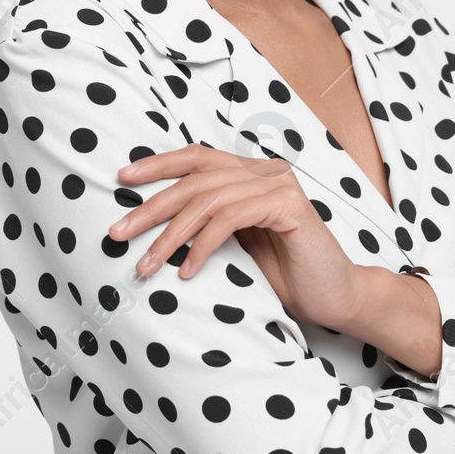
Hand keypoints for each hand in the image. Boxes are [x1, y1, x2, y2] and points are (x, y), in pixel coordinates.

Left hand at [108, 144, 361, 325]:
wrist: (336, 297)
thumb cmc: (286, 272)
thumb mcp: (237, 241)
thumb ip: (209, 221)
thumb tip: (155, 220)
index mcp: (251, 173)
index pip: (197, 157)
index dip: (158, 164)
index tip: (122, 178)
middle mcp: (265, 171)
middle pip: (195, 180)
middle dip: (151, 207)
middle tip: (118, 232)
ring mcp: (279, 185)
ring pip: (208, 200)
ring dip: (170, 235)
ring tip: (147, 264)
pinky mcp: (290, 208)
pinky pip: (232, 219)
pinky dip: (203, 246)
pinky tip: (187, 270)